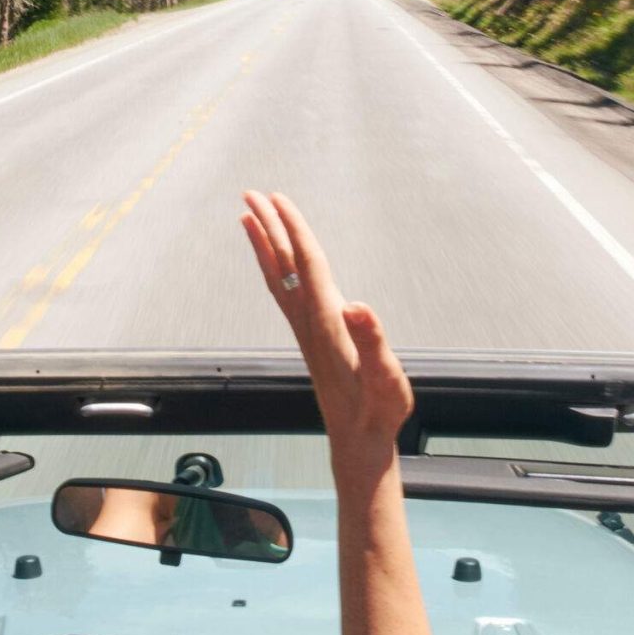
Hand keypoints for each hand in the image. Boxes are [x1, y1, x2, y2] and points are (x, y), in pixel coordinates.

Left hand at [241, 190, 412, 461]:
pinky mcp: (310, 338)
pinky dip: (274, 269)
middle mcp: (309, 322)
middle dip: (268, 227)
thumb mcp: (385, 378)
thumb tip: (357, 307)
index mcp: (327, 323)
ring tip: (248, 217)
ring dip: (264, 245)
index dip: (294, 229)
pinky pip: (285, 293)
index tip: (279, 199)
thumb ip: (372, 342)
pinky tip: (274, 262)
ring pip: (278, 278)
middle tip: (251, 193)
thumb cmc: (378, 411)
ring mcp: (307, 330)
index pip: (307, 264)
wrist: (359, 441)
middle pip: (284, 264)